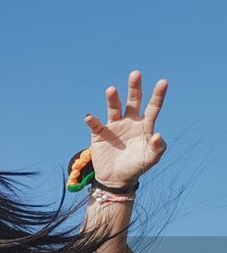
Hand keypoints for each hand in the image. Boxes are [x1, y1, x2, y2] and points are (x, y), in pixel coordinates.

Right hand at [84, 71, 167, 186]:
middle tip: (135, 73)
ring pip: (114, 109)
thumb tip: (158, 135)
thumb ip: (157, 148)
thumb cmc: (136, 167)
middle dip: (134, 88)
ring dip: (113, 99)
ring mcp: (114, 127)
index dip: (158, 95)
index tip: (163, 82)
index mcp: (144, 126)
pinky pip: (95, 125)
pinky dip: (92, 121)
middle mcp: (129, 122)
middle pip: (133, 101)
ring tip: (111, 90)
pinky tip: (90, 117)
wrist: (115, 179)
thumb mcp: (150, 159)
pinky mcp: (99, 134)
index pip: (153, 107)